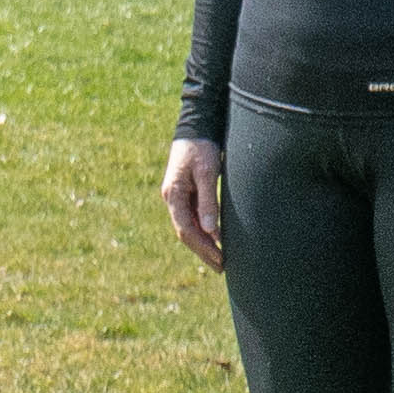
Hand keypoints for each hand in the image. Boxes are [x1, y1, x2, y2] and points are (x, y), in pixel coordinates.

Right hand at [159, 136, 228, 271]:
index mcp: (173, 194)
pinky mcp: (186, 192)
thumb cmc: (201, 147)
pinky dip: (204, 230)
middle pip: (185, 232)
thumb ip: (207, 201)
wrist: (196, 126)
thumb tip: (209, 231)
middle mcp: (172, 198)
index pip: (185, 229)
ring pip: (188, 226)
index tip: (219, 259)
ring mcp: (178, 196)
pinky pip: (192, 217)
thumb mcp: (206, 173)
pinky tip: (215, 238)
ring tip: (219, 258)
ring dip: (203, 243)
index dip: (202, 247)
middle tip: (221, 267)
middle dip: (203, 251)